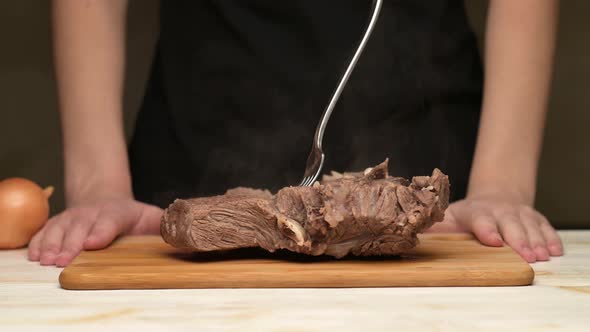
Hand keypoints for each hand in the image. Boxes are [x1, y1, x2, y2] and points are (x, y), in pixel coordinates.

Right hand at [27, 199, 161, 266]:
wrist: (104, 198)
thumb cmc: (131, 215)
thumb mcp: (151, 216)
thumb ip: (164, 224)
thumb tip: (182, 232)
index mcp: (117, 213)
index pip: (109, 221)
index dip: (101, 232)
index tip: (94, 243)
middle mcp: (92, 214)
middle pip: (80, 228)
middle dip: (72, 244)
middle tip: (64, 260)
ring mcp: (73, 217)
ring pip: (60, 229)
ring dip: (52, 245)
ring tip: (47, 260)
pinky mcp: (58, 223)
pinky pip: (45, 231)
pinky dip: (38, 242)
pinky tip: (35, 255)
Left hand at [427, 193, 562, 262]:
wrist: (495, 196)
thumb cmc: (467, 214)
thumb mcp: (448, 216)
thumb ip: (433, 227)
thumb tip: (411, 234)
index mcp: (475, 211)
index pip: (481, 219)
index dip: (487, 229)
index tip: (493, 241)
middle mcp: (499, 211)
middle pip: (510, 225)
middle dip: (518, 240)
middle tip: (526, 256)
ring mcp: (519, 213)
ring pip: (529, 226)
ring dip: (536, 241)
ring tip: (541, 256)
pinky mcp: (534, 218)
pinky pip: (545, 227)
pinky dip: (551, 238)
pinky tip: (554, 250)